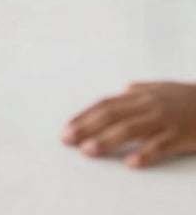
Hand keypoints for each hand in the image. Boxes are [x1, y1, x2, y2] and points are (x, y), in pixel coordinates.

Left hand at [63, 82, 195, 168]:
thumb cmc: (190, 98)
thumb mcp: (163, 89)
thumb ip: (141, 90)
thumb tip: (122, 90)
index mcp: (140, 95)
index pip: (105, 105)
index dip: (84, 116)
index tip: (68, 128)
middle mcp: (148, 105)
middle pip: (111, 115)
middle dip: (86, 127)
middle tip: (67, 140)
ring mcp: (165, 120)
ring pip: (131, 129)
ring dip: (107, 140)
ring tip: (89, 150)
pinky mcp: (181, 135)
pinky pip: (161, 145)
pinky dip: (145, 153)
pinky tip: (131, 163)